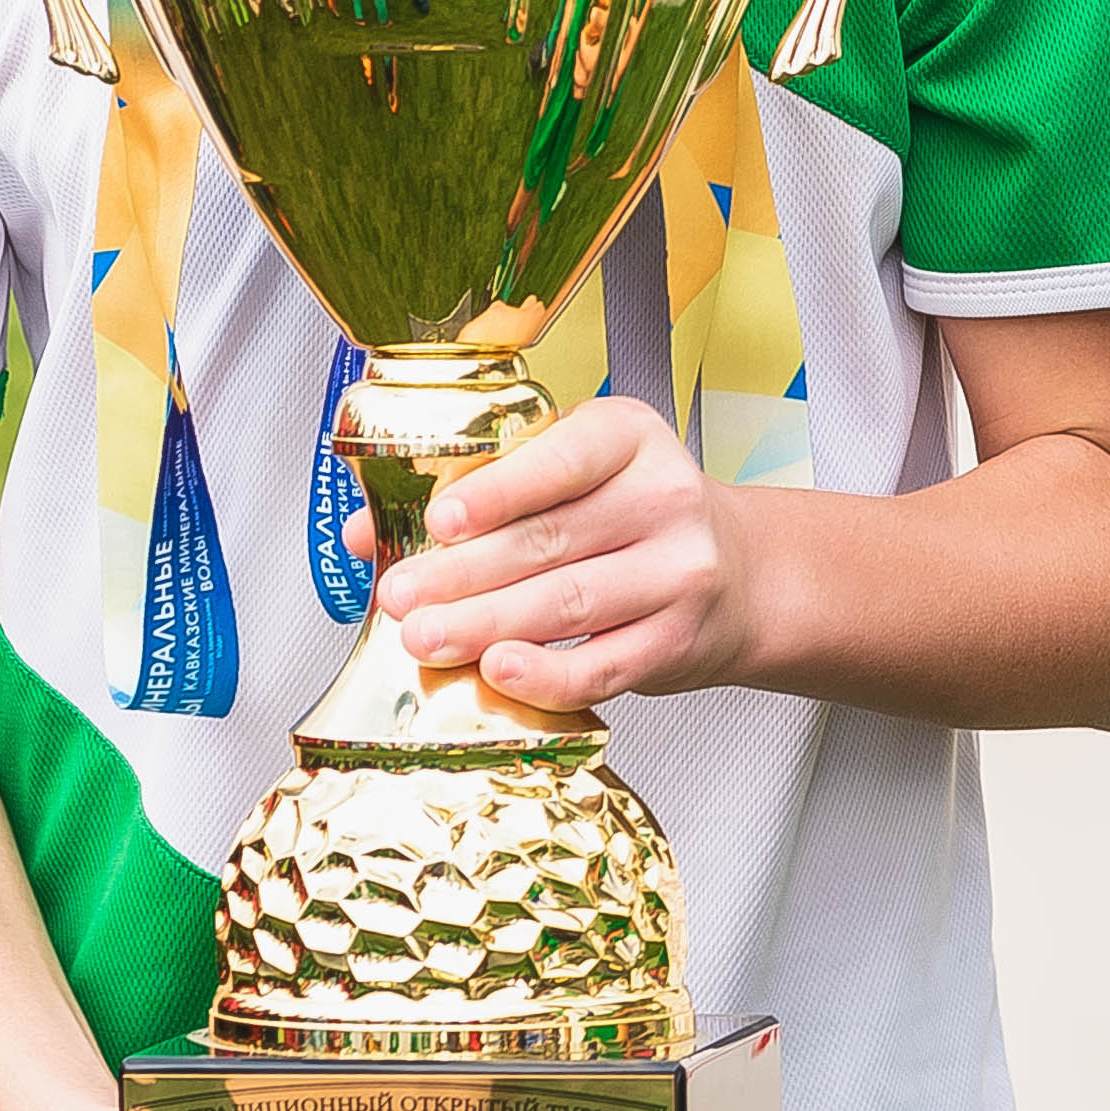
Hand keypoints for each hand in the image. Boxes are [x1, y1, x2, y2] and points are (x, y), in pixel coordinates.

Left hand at [366, 397, 754, 710]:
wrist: (739, 571)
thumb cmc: (633, 512)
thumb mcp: (569, 472)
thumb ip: (477, 491)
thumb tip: (370, 533)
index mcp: (628, 437)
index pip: (560, 460)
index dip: (497, 492)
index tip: (439, 520)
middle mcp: (663, 498)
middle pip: (549, 541)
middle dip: (462, 574)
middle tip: (401, 596)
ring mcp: (678, 572)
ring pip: (568, 603)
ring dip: (486, 625)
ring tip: (426, 638)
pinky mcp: (678, 640)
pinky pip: (602, 665)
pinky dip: (546, 674)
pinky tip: (500, 670)